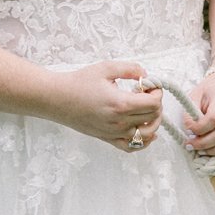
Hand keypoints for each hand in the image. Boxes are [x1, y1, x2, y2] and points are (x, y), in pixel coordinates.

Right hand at [48, 60, 163, 149]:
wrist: (57, 99)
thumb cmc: (79, 82)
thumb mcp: (106, 68)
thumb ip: (130, 69)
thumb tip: (146, 75)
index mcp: (121, 104)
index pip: (153, 104)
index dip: (157, 93)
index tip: (150, 85)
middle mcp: (119, 122)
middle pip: (153, 118)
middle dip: (156, 104)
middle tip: (147, 93)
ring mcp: (114, 133)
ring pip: (147, 134)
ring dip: (153, 121)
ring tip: (147, 109)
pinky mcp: (107, 139)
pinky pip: (131, 147)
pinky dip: (143, 142)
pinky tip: (146, 132)